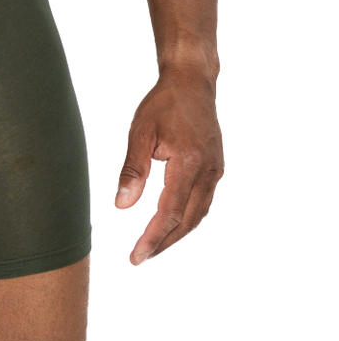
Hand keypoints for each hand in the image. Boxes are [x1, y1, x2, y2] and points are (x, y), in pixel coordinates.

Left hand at [113, 66, 225, 266]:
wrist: (192, 81)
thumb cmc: (163, 104)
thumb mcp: (141, 132)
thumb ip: (132, 170)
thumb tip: (122, 208)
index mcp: (189, 163)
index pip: (170, 213)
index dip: (153, 239)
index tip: (136, 257)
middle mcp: (208, 172)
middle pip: (187, 221)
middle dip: (163, 243)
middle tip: (140, 259)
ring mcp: (216, 171)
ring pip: (198, 215)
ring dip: (176, 234)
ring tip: (153, 247)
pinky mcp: (217, 167)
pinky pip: (203, 202)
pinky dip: (187, 218)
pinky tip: (172, 223)